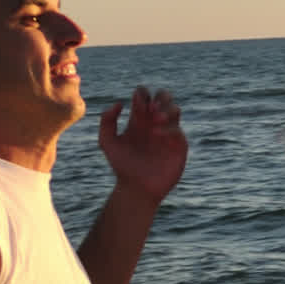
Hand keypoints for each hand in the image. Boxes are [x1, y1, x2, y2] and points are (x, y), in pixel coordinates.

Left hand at [97, 87, 188, 203]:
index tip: (136, 106)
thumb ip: (106, 121)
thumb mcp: (107, 142)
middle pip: (164, 96)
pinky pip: (178, 130)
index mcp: (139, 119)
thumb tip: (120, 104)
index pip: (144, 96)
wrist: (136, 188)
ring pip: (175, 109)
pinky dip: (169, 128)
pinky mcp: (178, 146)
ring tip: (155, 119)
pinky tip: (156, 134)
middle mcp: (155, 123)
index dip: (141, 95)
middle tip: (149, 109)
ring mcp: (168, 134)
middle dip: (158, 97)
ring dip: (166, 109)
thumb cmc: (122, 166)